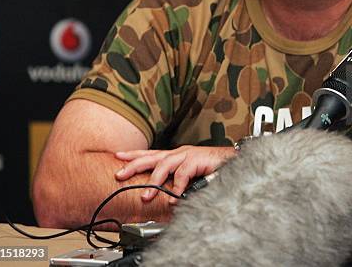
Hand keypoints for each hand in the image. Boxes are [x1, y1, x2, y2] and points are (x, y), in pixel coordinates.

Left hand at [114, 145, 235, 203]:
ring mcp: (187, 155)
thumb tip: (163, 194)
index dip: (134, 155)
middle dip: (134, 165)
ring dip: (154, 181)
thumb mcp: (189, 174)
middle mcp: (179, 152)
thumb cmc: (212, 167)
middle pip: (152, 156)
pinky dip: (176, 188)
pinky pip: (182, 175)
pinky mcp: (196, 160)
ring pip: (165, 164)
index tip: (118, 156)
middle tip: (120, 174)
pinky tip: (173, 198)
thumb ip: (176, 181)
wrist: (233, 160)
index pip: (151, 153)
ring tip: (146, 196)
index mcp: (176, 155)